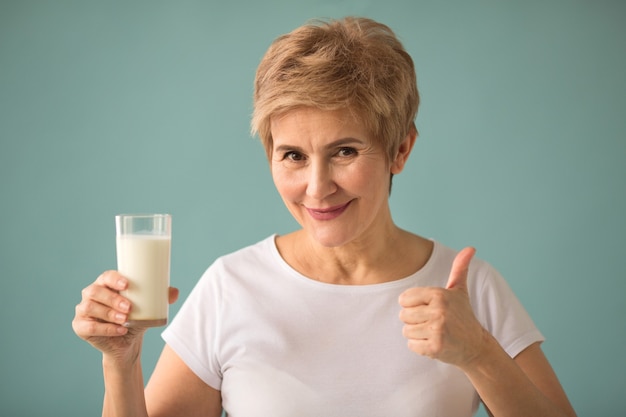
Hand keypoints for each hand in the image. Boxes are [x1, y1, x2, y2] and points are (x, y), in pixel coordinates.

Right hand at [72, 270, 178, 363]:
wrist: (127, 344)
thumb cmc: (136, 318)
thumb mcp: (149, 307)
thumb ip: (161, 298)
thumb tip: (175, 292)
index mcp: (105, 284)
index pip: (105, 276)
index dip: (114, 279)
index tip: (127, 285)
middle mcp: (91, 294)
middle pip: (95, 291)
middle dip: (112, 299)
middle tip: (129, 307)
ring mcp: (83, 311)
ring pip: (90, 307)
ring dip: (108, 313)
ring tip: (125, 319)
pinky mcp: (80, 327)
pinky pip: (88, 327)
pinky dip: (105, 329)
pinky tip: (119, 330)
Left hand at [398, 247, 486, 367]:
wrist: (475, 346)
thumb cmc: (463, 315)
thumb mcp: (460, 291)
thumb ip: (459, 269)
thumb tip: (471, 248)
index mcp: (439, 294)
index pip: (404, 299)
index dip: (413, 305)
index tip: (429, 309)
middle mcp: (438, 310)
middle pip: (403, 315)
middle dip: (415, 320)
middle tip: (434, 323)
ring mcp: (437, 330)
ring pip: (406, 330)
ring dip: (417, 334)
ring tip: (434, 332)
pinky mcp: (435, 347)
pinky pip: (411, 345)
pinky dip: (420, 347)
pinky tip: (435, 343)